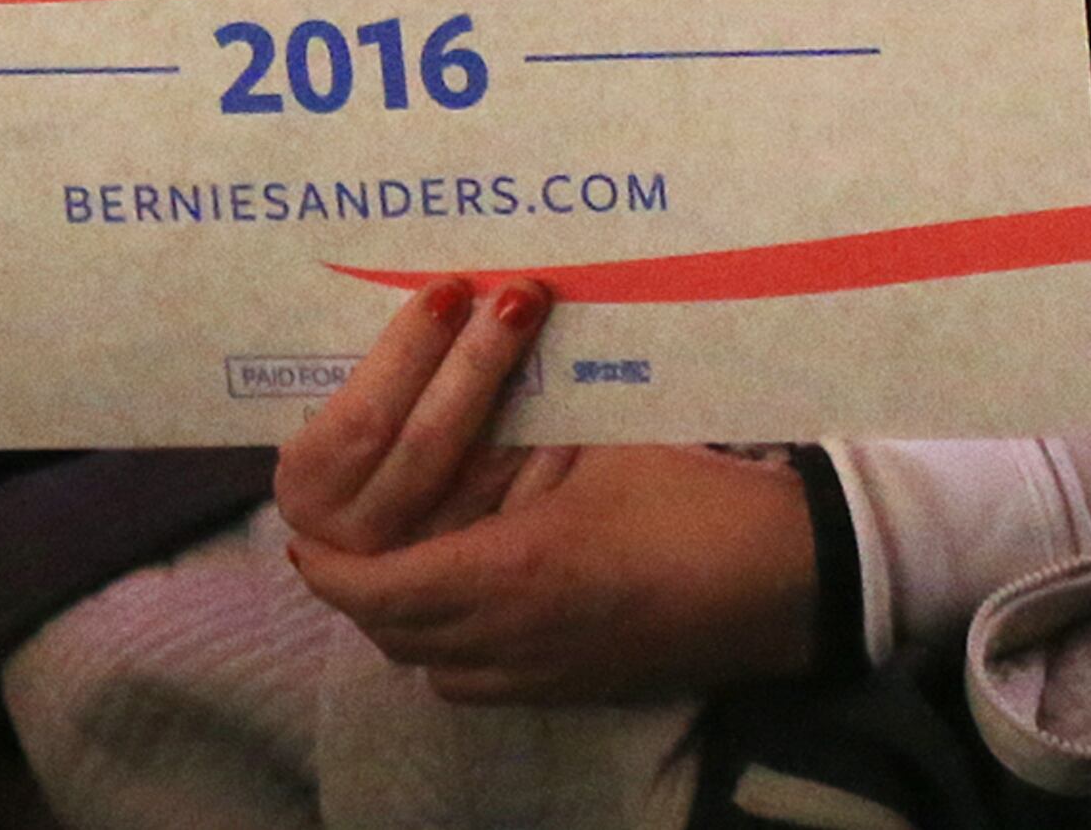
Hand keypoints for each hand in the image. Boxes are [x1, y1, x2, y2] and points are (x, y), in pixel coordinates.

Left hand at [276, 278, 814, 701]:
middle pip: (394, 633)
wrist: (789, 578)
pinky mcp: (575, 689)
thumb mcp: (591, 447)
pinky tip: (467, 593)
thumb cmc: (691, 496)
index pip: (376, 589)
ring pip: (434, 664)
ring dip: (403, 618)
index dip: (328, 566)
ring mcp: (545, 676)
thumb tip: (442, 401)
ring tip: (397, 560)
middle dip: (358, 588)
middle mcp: (514, 642)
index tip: (301, 531)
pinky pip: (480, 680)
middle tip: (340, 538)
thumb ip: (509, 435)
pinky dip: (451, 646)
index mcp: (511, 574)